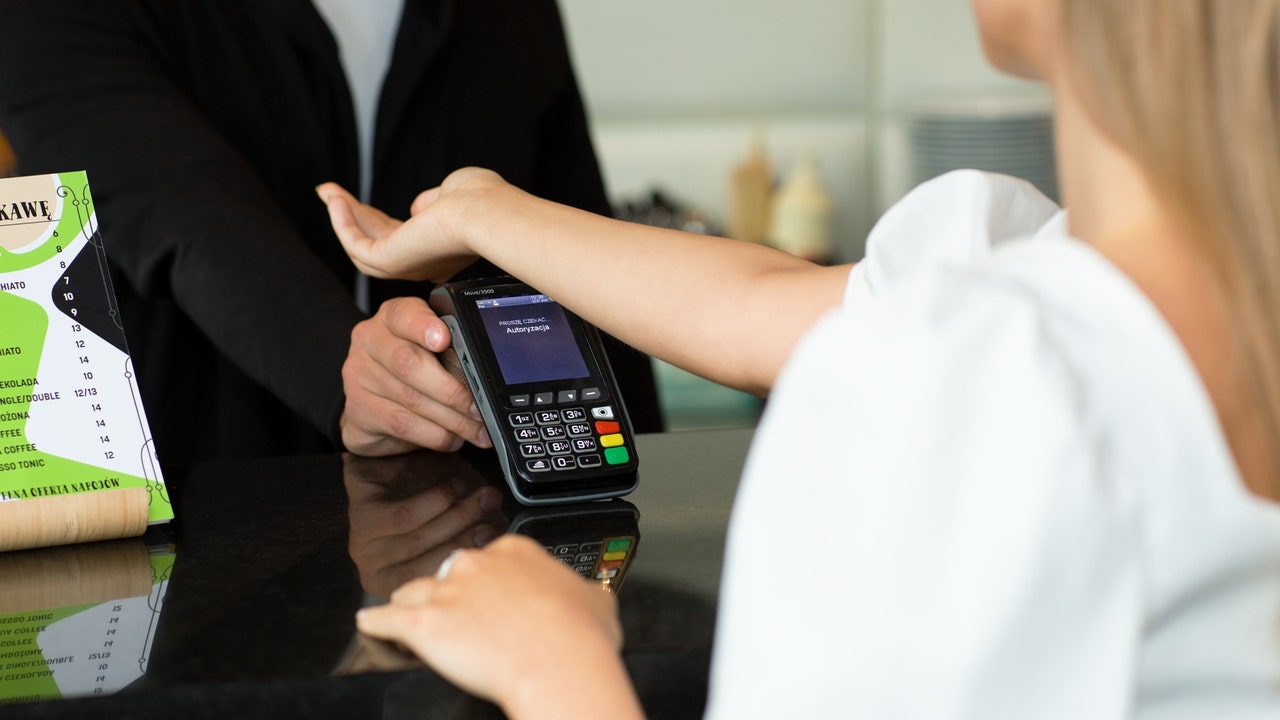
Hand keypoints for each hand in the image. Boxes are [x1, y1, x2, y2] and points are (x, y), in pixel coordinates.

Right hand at [318, 169, 504, 282]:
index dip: (378, 220)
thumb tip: (415, 209)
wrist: (485, 212)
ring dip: (343, 218)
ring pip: (362, 246)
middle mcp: (422, 264)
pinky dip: (343, 223)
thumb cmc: (481, 199)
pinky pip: (357, 246)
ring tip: (326, 193)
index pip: (402, 238)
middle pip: (377, 240)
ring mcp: (406, 266)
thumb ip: (429, 203)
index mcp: (440, 250)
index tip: (360, 204)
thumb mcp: (452, 193)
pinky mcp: (391, 262)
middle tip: (331, 194)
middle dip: (353, 216)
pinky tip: (335, 201)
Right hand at [341, 296, 491, 455]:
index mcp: (392, 318)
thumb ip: (451, 349)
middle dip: (452, 390)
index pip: (405, 314)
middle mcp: (371, 341)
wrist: (367, 401)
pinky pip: (403, 424)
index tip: (444, 338)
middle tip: (479, 407)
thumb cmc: (408, 369)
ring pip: (411, 399)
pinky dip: (435, 434)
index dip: (424, 326)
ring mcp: (360, 375)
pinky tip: (452, 438)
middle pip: (409, 362)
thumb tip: (486, 375)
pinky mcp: (360, 410)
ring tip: (476, 429)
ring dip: (452, 419)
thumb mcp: (428, 349)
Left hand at [344, 451, 505, 597]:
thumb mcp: (451, 528)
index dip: (465, 559)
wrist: (392, 459)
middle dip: (465, 533)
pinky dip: (434, 500)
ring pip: (416, 538)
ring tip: (480, 495)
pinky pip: (402, 516)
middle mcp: (374, 569)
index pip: (432, 580)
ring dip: (456, 515)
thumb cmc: (426, 500)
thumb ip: (468, 542)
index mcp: (396, 582)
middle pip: (425, 558)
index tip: (493, 539)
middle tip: (491, 512)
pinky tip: (454, 486)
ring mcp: (363, 543)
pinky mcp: (360, 514)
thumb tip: (496, 547)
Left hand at [356, 534, 643, 719]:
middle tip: (464, 618)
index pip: (491, 559)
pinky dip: (376, 622)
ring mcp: (447, 591)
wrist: (559, 664)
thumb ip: (581, 592)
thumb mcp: (596, 601)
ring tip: (411, 616)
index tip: (493, 597)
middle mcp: (477, 564)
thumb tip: (588, 597)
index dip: (490, 583)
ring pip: (416, 591)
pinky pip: (386, 618)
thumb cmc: (579, 638)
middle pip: (450, 573)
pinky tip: (369, 623)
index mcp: (516, 551)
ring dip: (414, 604)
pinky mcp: (422, 623)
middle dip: (453, 594)